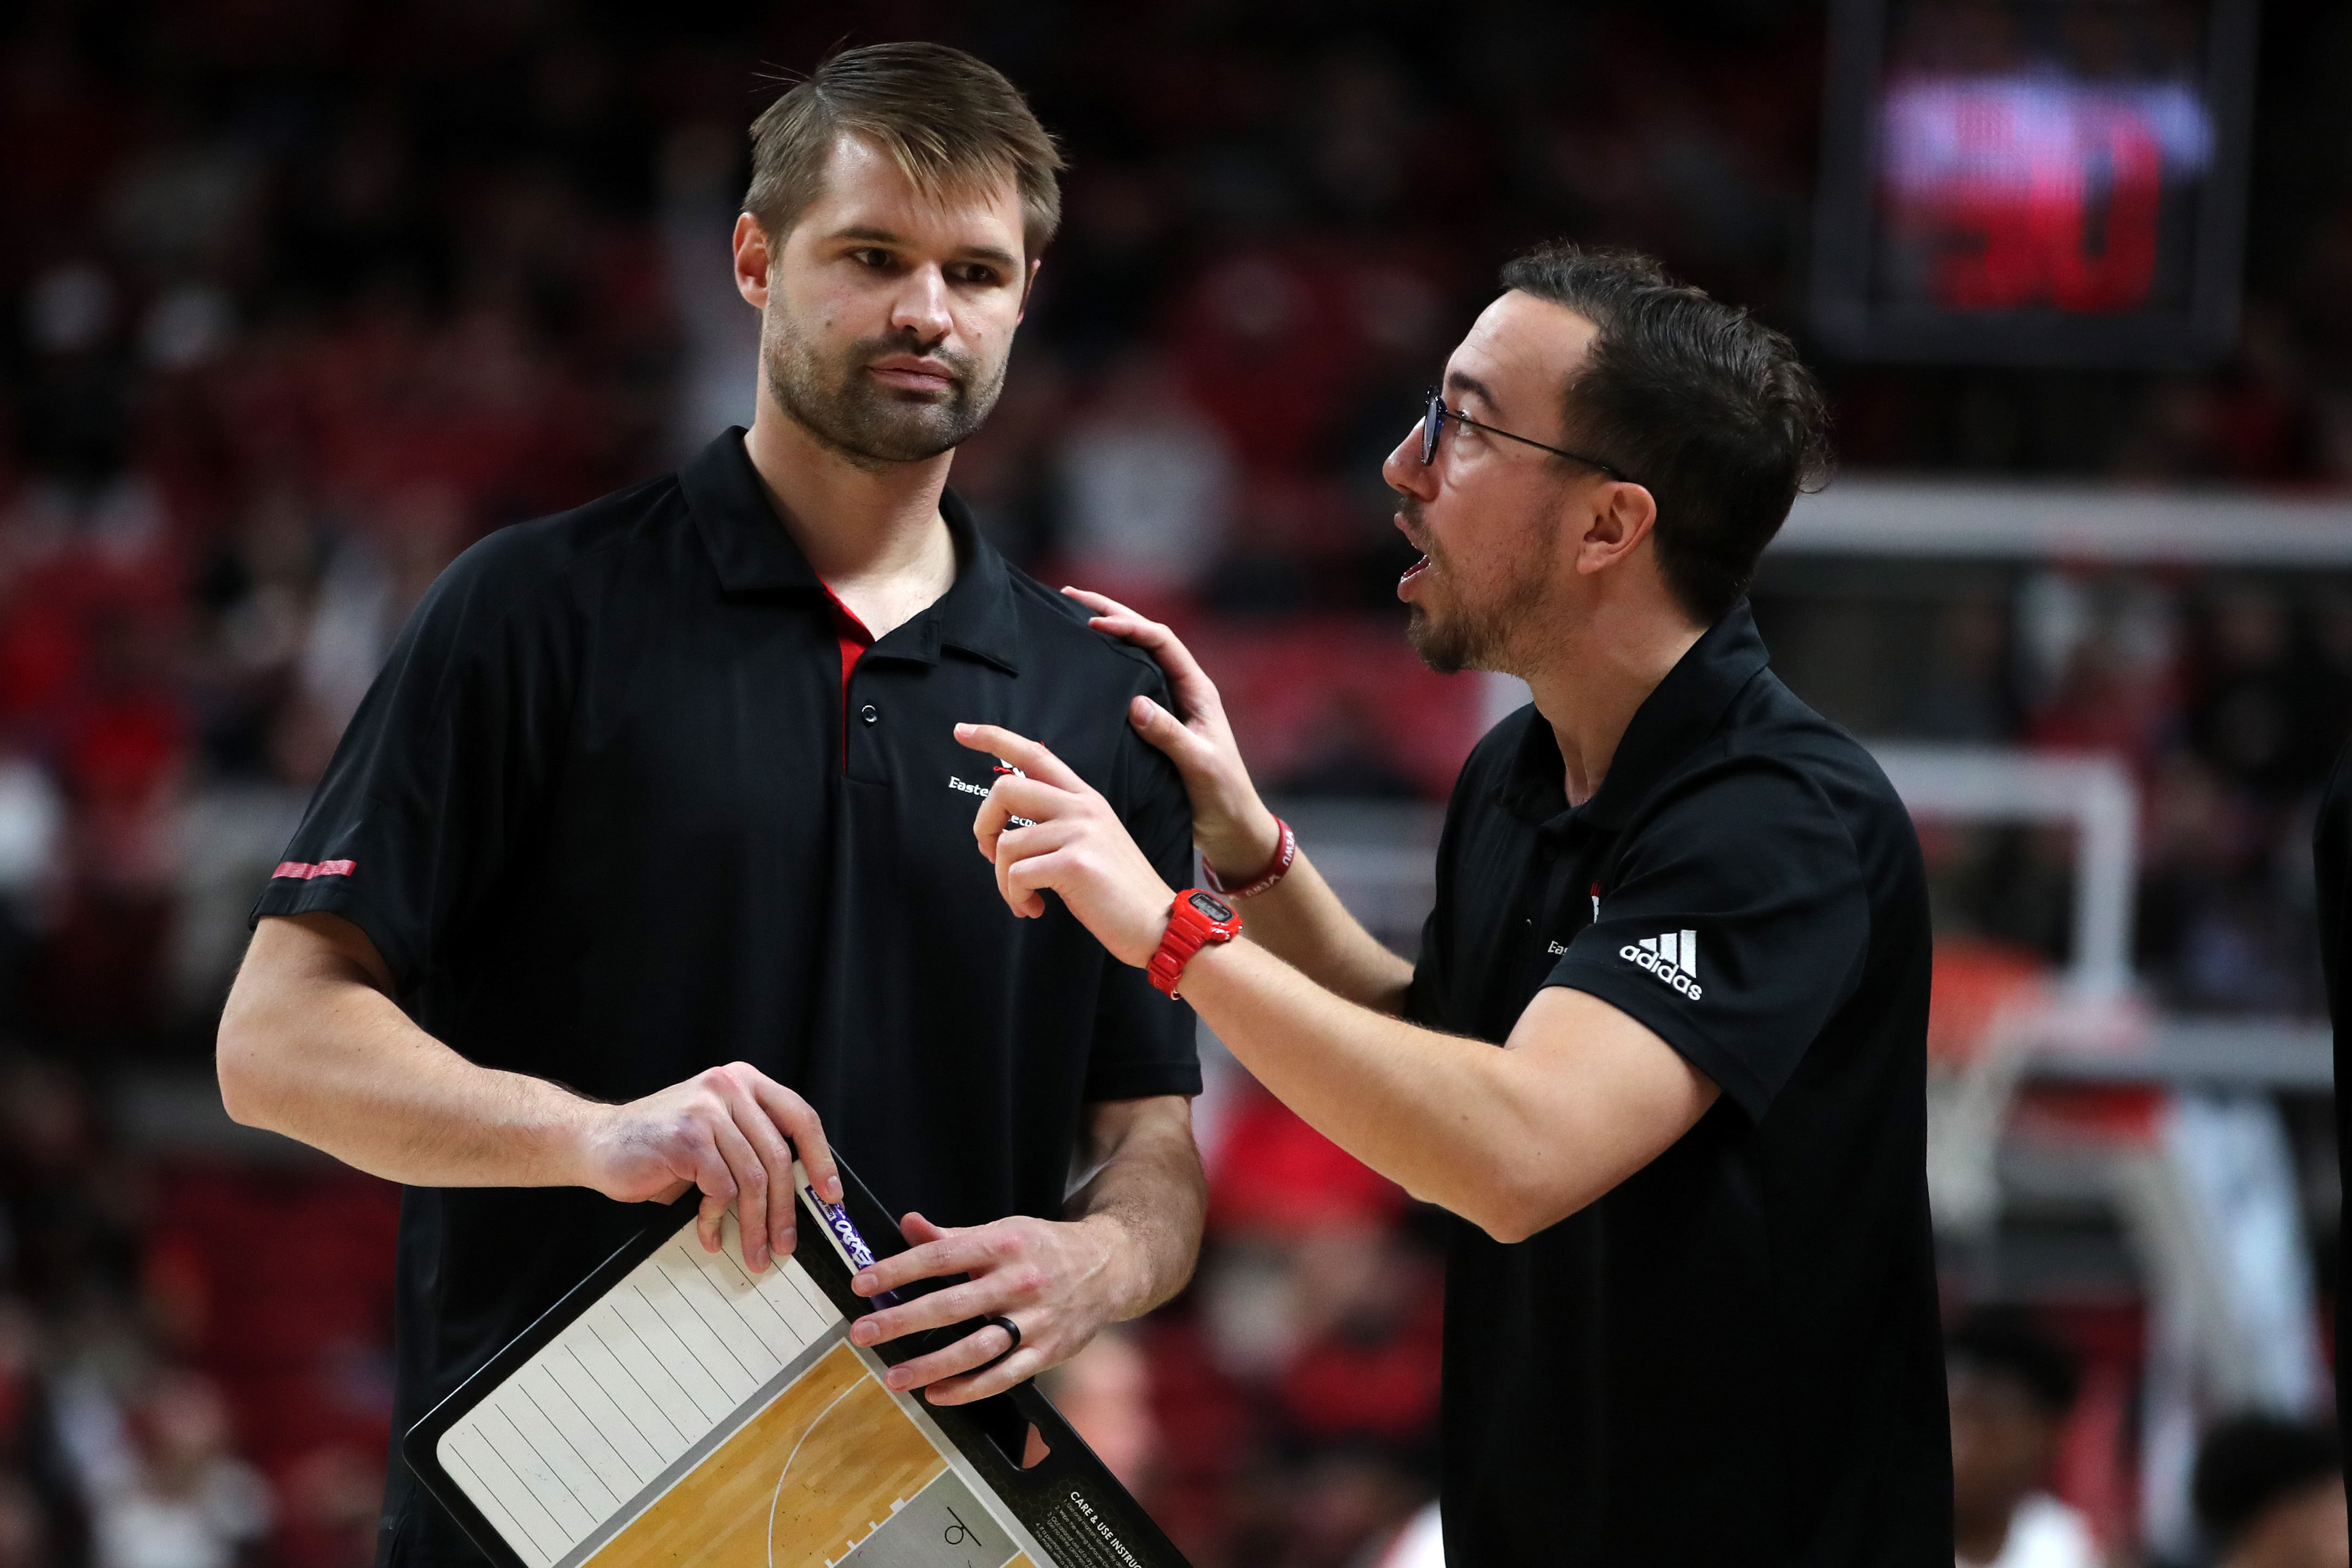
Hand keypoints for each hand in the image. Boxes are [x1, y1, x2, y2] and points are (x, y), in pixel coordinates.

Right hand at [568, 1062, 841, 1274]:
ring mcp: (707, 1110)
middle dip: (786, 1209)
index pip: (799, 1118)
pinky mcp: (688, 1138)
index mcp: (743, 1083)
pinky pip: (720, 1189)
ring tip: (754, 1252)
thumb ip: (750, 1151)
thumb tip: (796, 1195)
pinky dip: (716, 1219)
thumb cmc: (659, 1147)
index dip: (819, 1159)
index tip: (830, 1194)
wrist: (597, 1142)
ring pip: (752, 1178)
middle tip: (785, 1244)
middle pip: (777, 1156)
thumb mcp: (716, 1138)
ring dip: (754, 1224)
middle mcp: (729, 1088)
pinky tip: (708, 1233)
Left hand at [846, 1211, 1136, 1403]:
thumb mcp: (1004, 1231)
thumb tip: (908, 1225)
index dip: (899, 1269)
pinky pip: (1004, 1376)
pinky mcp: (1047, 1351)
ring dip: (931, 1365)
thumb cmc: (1046, 1248)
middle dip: (902, 1321)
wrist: (1111, 1266)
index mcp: (1004, 1244)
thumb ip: (953, 1236)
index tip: (863, 1283)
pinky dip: (969, 1388)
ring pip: (977, 1348)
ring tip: (893, 1377)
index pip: (941, 1255)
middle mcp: (1019, 1281)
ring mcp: (1035, 1320)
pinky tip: (937, 1394)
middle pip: (952, 1305)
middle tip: (863, 1332)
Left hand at [955, 722, 1174, 966]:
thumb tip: (1003, 833)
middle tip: (991, 856)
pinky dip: (1015, 897)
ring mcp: (1080, 832)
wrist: (1158, 923)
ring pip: (1006, 843)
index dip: (994, 738)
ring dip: (1003, 880)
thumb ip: (1056, 824)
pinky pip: (1016, 874)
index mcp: (1084, 798)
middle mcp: (1082, 807)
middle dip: (984, 826)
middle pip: (1005, 790)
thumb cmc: (1118, 891)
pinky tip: (1034, 908)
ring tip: (1024, 898)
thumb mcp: (1092, 841)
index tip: (962, 731)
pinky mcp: (1075, 863)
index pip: (1035, 753)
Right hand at [1062, 587, 1280, 883]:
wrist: (1232, 829)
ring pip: (1135, 660)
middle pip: (1146, 639)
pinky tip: (1082, 668)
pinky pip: (1128, 687)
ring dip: (1107, 637)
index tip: (1094, 622)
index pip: (1161, 642)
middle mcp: (1183, 691)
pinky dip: (1106, 672)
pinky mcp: (1156, 726)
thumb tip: (1136, 704)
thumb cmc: (1223, 796)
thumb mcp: (1198, 765)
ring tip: (1071, 619)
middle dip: (1111, 614)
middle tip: (1071, 598)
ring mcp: (1169, 707)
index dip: (1129, 626)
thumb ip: (1169, 735)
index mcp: (1197, 691)